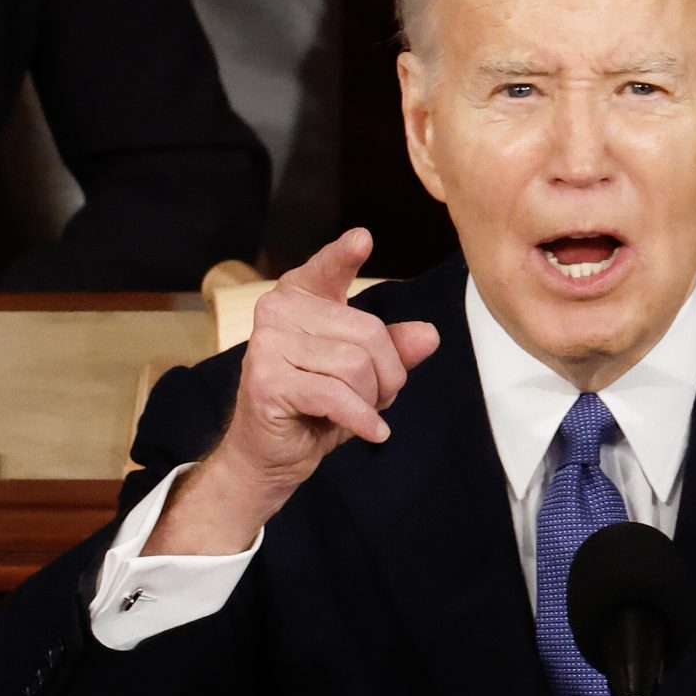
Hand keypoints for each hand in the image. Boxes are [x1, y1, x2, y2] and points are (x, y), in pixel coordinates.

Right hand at [145, 229, 440, 554]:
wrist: (269, 455)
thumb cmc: (315, 408)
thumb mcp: (363, 375)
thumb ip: (393, 350)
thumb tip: (428, 335)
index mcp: (299, 299)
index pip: (326, 270)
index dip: (344, 256)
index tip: (363, 240)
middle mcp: (277, 312)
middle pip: (367, 332)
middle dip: (387, 374)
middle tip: (376, 398)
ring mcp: (267, 345)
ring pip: (355, 365)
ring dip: (371, 399)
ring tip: (359, 412)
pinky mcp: (267, 381)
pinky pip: (336, 395)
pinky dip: (362, 419)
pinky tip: (372, 432)